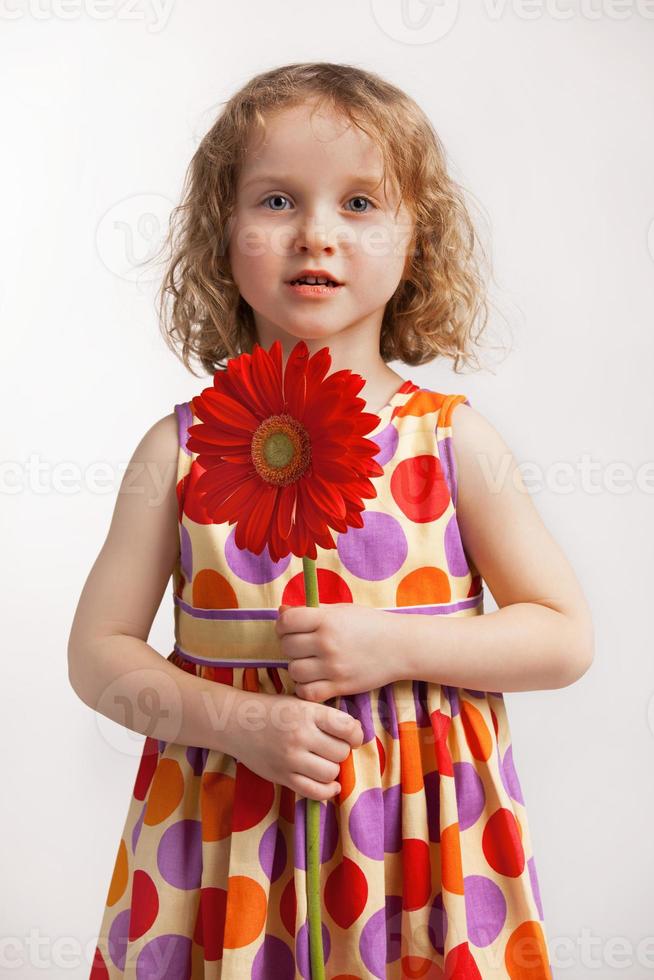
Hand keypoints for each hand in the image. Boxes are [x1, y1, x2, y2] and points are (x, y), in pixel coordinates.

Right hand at [224, 690, 363, 801]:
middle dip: (341, 751)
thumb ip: (326, 716)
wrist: (236, 723)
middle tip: (332, 747)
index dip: (355, 734)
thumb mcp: (300, 702)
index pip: (347, 728)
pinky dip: (328, 791)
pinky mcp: (282, 777)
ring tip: (325, 761)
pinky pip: (315, 792)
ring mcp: (290, 759)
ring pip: (331, 773)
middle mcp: (300, 736)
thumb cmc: (274, 711)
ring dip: (333, 770)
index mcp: (307, 713)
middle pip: (341, 752)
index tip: (351, 736)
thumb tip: (357, 732)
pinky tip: (330, 784)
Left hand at [275, 602, 397, 702]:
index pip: (286, 622)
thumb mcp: (342, 610)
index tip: (290, 628)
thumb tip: (282, 612)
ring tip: (309, 663)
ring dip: (297, 667)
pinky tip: (314, 680)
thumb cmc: (370, 624)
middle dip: (290, 645)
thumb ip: (312, 610)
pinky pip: (308, 692)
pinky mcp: (340, 687)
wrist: (400, 646)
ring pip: (294, 671)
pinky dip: (305, 688)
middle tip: (302, 646)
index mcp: (327, 620)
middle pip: (287, 646)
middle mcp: (327, 643)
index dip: (283, 624)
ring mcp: (333, 667)